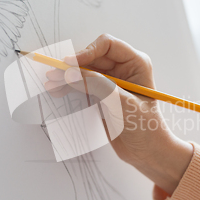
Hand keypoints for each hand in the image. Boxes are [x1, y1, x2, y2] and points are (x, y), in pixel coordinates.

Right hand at [44, 34, 192, 193]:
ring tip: (51, 84)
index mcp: (136, 63)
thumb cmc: (146, 128)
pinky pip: (83, 85)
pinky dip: (70, 87)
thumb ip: (97, 85)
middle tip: (53, 75)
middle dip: (72, 66)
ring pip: (84, 71)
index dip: (87, 51)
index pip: (107, 46)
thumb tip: (70, 73)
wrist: (148, 153)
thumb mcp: (122, 104)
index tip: (70, 64)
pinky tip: (58, 91)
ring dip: (68, 76)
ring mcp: (112, 82)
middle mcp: (123, 69)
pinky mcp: (102, 96)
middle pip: (92, 57)